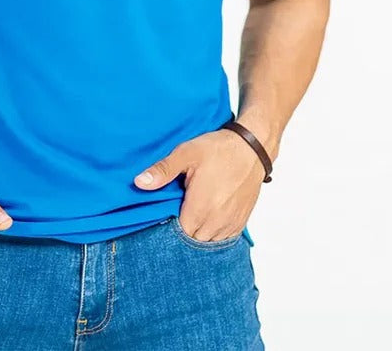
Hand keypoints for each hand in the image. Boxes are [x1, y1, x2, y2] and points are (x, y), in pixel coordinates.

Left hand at [133, 128, 264, 241]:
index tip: (163, 216)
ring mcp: (230, 224)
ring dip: (197, 234)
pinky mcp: (240, 223)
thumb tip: (139, 183)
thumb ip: (163, 170)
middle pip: (191, 242)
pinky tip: (205, 219)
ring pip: (207, 243)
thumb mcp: (186, 153)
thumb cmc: (219, 149)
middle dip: (181, 233)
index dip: (167, 229)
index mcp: (200, 208)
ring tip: (189, 215)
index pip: (177, 235)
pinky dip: (212, 234)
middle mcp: (216, 222)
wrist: (252, 148)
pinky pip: (222, 240)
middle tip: (174, 214)